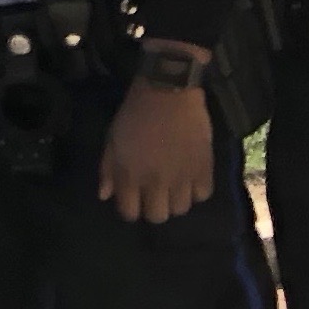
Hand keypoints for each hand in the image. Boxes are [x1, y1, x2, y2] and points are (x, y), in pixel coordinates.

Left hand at [97, 67, 215, 222]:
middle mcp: (156, 182)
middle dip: (154, 208)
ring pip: (181, 209)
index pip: (130, 213)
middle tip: (155, 193)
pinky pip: (203, 194)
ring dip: (176, 200)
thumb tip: (105, 196)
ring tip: (174, 186)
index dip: (131, 209)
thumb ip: (108, 170)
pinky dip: (197, 190)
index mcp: (130, 176)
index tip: (134, 199)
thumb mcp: (111, 139)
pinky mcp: (204, 167)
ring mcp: (182, 177)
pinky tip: (191, 178)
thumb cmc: (134, 114)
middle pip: (157, 217)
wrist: (168, 91)